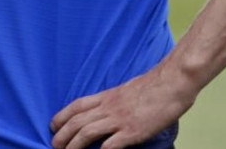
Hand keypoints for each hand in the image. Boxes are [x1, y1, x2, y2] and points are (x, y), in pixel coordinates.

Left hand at [49, 63, 194, 148]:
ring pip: (87, 132)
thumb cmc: (153, 86)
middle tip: (54, 145)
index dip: (61, 116)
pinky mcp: (133, 131)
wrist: (172, 82)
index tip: (53, 126)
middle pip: (77, 121)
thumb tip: (106, 109)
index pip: (77, 105)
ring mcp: (120, 119)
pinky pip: (111, 144)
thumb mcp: (126, 90)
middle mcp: (109, 107)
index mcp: (107, 96)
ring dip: (74, 145)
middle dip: (62, 135)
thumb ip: (114, 100)